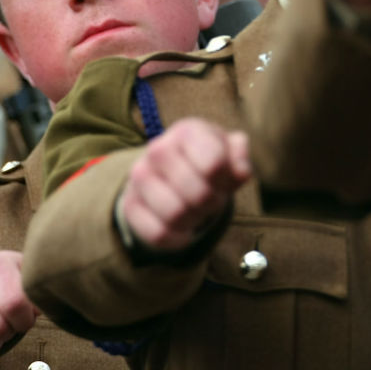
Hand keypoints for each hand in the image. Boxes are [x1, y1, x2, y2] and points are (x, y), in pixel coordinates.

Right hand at [120, 118, 250, 251]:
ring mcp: (139, 177)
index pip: (215, 164)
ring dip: (193, 221)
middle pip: (198, 194)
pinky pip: (158, 234)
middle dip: (211, 204)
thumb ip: (239, 157)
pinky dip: (177, 237)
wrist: (167, 176)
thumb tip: (240, 170)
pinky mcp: (130, 205)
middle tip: (210, 201)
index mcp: (187, 132)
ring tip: (194, 212)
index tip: (222, 180)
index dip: (227, 180)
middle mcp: (158, 149)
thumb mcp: (227, 154)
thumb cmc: (205, 164)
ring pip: (175, 214)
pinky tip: (180, 226)